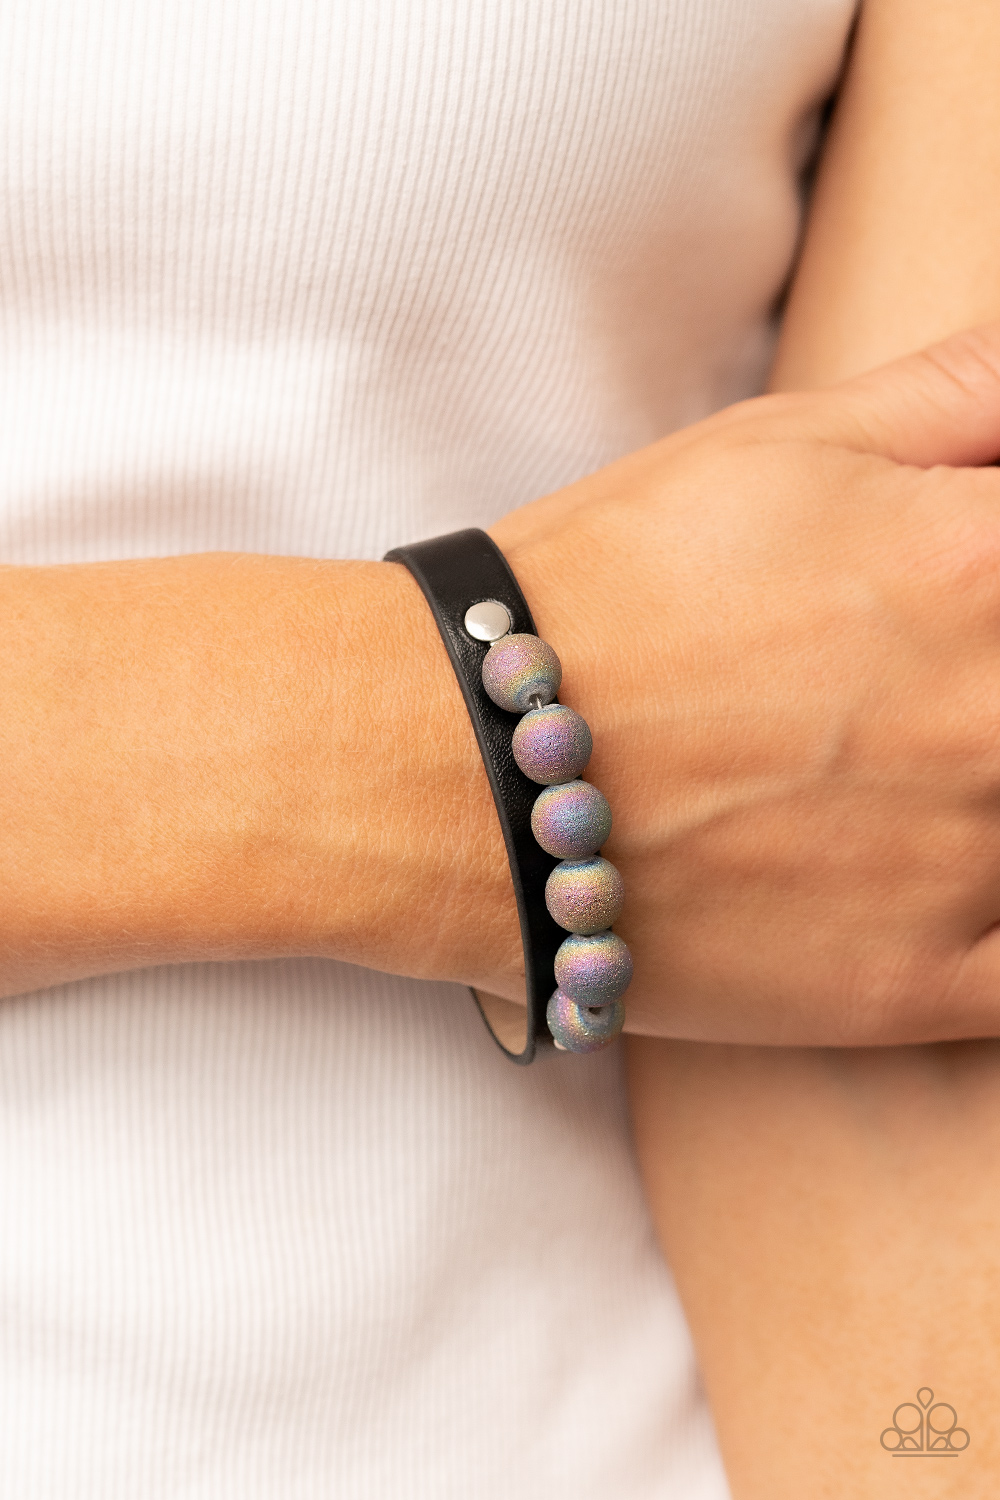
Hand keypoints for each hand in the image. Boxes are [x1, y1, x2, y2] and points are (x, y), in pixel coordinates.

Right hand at [492, 326, 999, 1045]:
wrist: (462, 765)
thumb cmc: (609, 587)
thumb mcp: (785, 441)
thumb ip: (962, 394)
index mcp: (989, 568)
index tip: (967, 604)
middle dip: (987, 685)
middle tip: (909, 692)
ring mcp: (970, 867)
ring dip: (993, 792)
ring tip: (893, 767)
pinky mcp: (918, 985)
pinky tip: (937, 874)